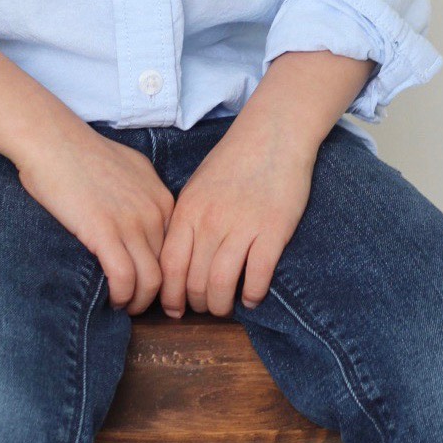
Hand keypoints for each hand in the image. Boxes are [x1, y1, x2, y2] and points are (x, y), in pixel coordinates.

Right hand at [16, 120, 175, 315]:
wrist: (53, 141)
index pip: (177, 248)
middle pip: (169, 268)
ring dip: (139, 301)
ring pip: (151, 280)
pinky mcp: (105, 232)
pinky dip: (121, 297)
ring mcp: (132, 222)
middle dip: (157, 293)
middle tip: (140, 304)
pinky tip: (112, 300)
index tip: (153, 286)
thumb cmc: (81, 153)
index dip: (168, 273)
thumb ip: (142, 193)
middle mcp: (154, 211)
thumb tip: (140, 216)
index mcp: (162, 197)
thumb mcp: (128, 167)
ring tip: (125, 306)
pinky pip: (125, 279)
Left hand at [158, 114, 315, 318]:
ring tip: (227, 306)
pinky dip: (252, 295)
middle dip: (197, 304)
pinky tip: (252, 296)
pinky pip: (257, 277)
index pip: (169, 267)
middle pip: (194, 282)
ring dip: (222, 305)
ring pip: (221, 285)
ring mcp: (242, 226)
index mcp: (188, 210)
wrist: (272, 133)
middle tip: (205, 308)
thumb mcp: (197, 187)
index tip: (174, 309)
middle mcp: (210, 221)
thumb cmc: (233, 161)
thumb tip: (176, 262)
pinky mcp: (273, 230)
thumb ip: (186, 221)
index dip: (170, 296)